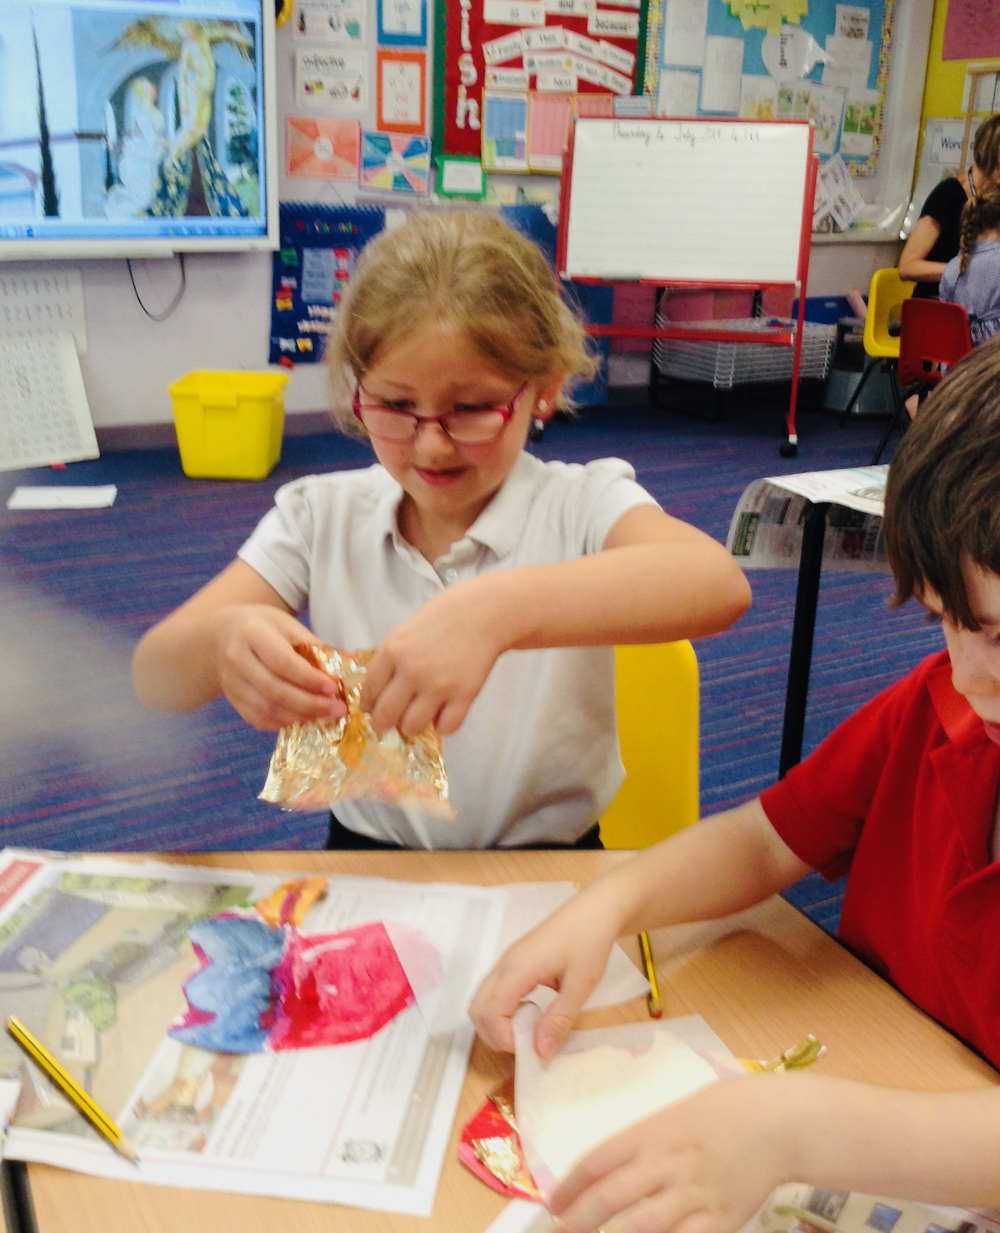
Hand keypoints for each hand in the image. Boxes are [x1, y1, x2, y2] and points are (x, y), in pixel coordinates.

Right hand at [213, 605, 347, 729]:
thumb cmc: (262, 626)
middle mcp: (237, 660)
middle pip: (275, 690)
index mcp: (252, 634)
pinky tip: (303, 718)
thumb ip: (312, 645)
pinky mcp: (232, 700)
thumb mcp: (286, 624)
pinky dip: (283, 723)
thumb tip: (345, 667)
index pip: (283, 662)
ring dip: (300, 716)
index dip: (309, 679)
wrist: (222, 635)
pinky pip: (258, 719)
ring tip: (325, 715)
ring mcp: (231, 683)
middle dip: (310, 704)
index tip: (334, 688)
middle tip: (338, 709)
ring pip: (267, 709)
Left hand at [359, 578, 506, 737]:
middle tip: (390, 723)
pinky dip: (442, 726)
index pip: (369, 691)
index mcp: (392, 652)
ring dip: (412, 727)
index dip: (368, 705)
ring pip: (412, 727)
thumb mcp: (405, 632)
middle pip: (385, 715)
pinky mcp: (464, 695)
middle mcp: (411, 672)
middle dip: (383, 724)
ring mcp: (438, 686)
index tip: (372, 709)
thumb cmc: (443, 617)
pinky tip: (443, 715)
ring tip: (418, 719)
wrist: (483, 613)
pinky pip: (445, 728)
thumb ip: (391, 660)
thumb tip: (380, 691)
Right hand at [470, 891, 622, 1057]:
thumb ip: (559, 1019)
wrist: (594, 909)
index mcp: (518, 969)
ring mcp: (506, 960)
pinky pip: (493, 991)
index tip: (532, 1048)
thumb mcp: (581, 985)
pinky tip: (529, 1012)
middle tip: (526, 1043)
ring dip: (497, 1023)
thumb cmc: (589, 942)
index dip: (504, 1039)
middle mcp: (504, 964)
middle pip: (477, 1009)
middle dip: (495, 1035)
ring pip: (482, 1000)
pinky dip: (502, 1010)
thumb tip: (541, 1053)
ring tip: (529, 1029)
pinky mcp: (513, 960)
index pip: (489, 1013)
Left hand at [549, 1073, 796, 1232]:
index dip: (570, 1186)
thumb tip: (602, 1174)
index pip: (597, 1160)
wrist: (773, 1121)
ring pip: (642, 1225)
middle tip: (561, 1232)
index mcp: (651, 1132)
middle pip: (611, 1197)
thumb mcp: (671, 1117)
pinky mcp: (720, 1219)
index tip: (554, 1204)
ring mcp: (694, 1193)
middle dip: (580, 1220)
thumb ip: (640, 1145)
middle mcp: (667, 1162)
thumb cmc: (719, 1113)